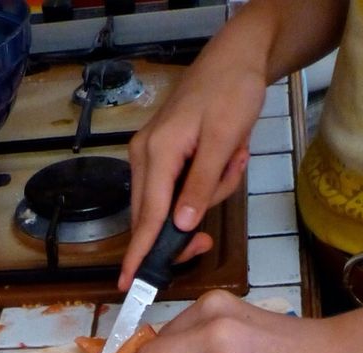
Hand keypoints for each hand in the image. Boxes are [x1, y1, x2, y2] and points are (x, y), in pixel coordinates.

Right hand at [118, 61, 264, 290]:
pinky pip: (176, 189)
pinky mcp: (160, 155)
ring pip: (169, 205)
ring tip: (231, 158)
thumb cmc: (231, 91)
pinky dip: (203, 184)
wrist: (234, 59)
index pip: (148, 217)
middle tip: (218, 207)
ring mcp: (149, 155)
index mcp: (157, 153)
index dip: (139, 254)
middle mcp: (144, 156)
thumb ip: (201, 186)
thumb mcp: (224, 140)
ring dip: (206, 194)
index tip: (127, 284)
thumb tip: (181, 227)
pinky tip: (223, 157)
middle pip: (156, 216)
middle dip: (191, 221)